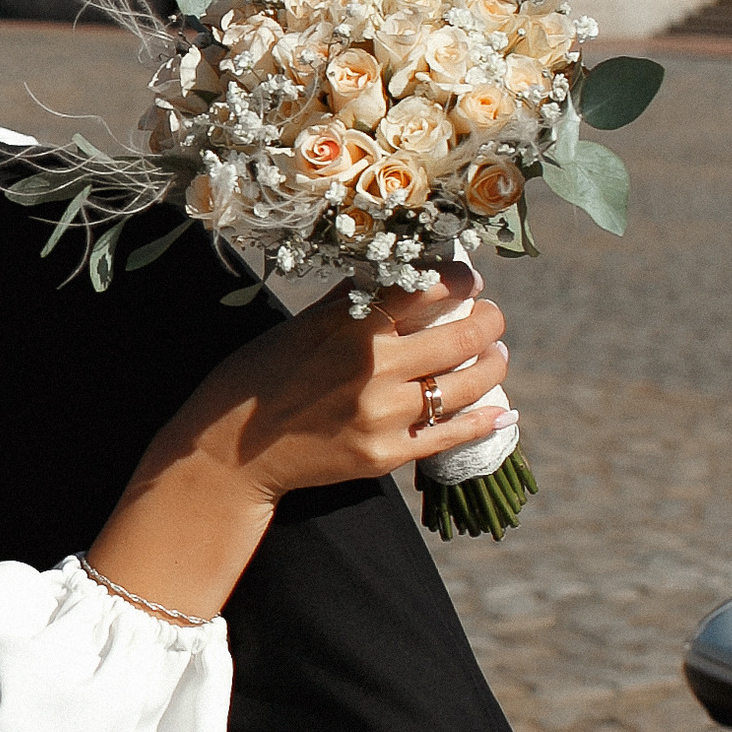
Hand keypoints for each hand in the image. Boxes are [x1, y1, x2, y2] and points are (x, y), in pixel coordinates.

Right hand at [90, 267, 513, 621]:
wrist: (230, 453)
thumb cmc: (256, 379)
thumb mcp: (299, 327)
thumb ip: (349, 304)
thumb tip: (394, 277)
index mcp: (350, 326)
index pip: (426, 287)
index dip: (460, 276)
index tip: (470, 276)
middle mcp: (374, 368)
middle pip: (462, 336)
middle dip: (490, 320)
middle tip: (493, 316)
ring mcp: (384, 415)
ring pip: (467, 385)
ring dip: (493, 366)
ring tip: (497, 357)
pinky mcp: (386, 455)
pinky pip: (451, 435)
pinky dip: (485, 421)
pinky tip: (502, 412)